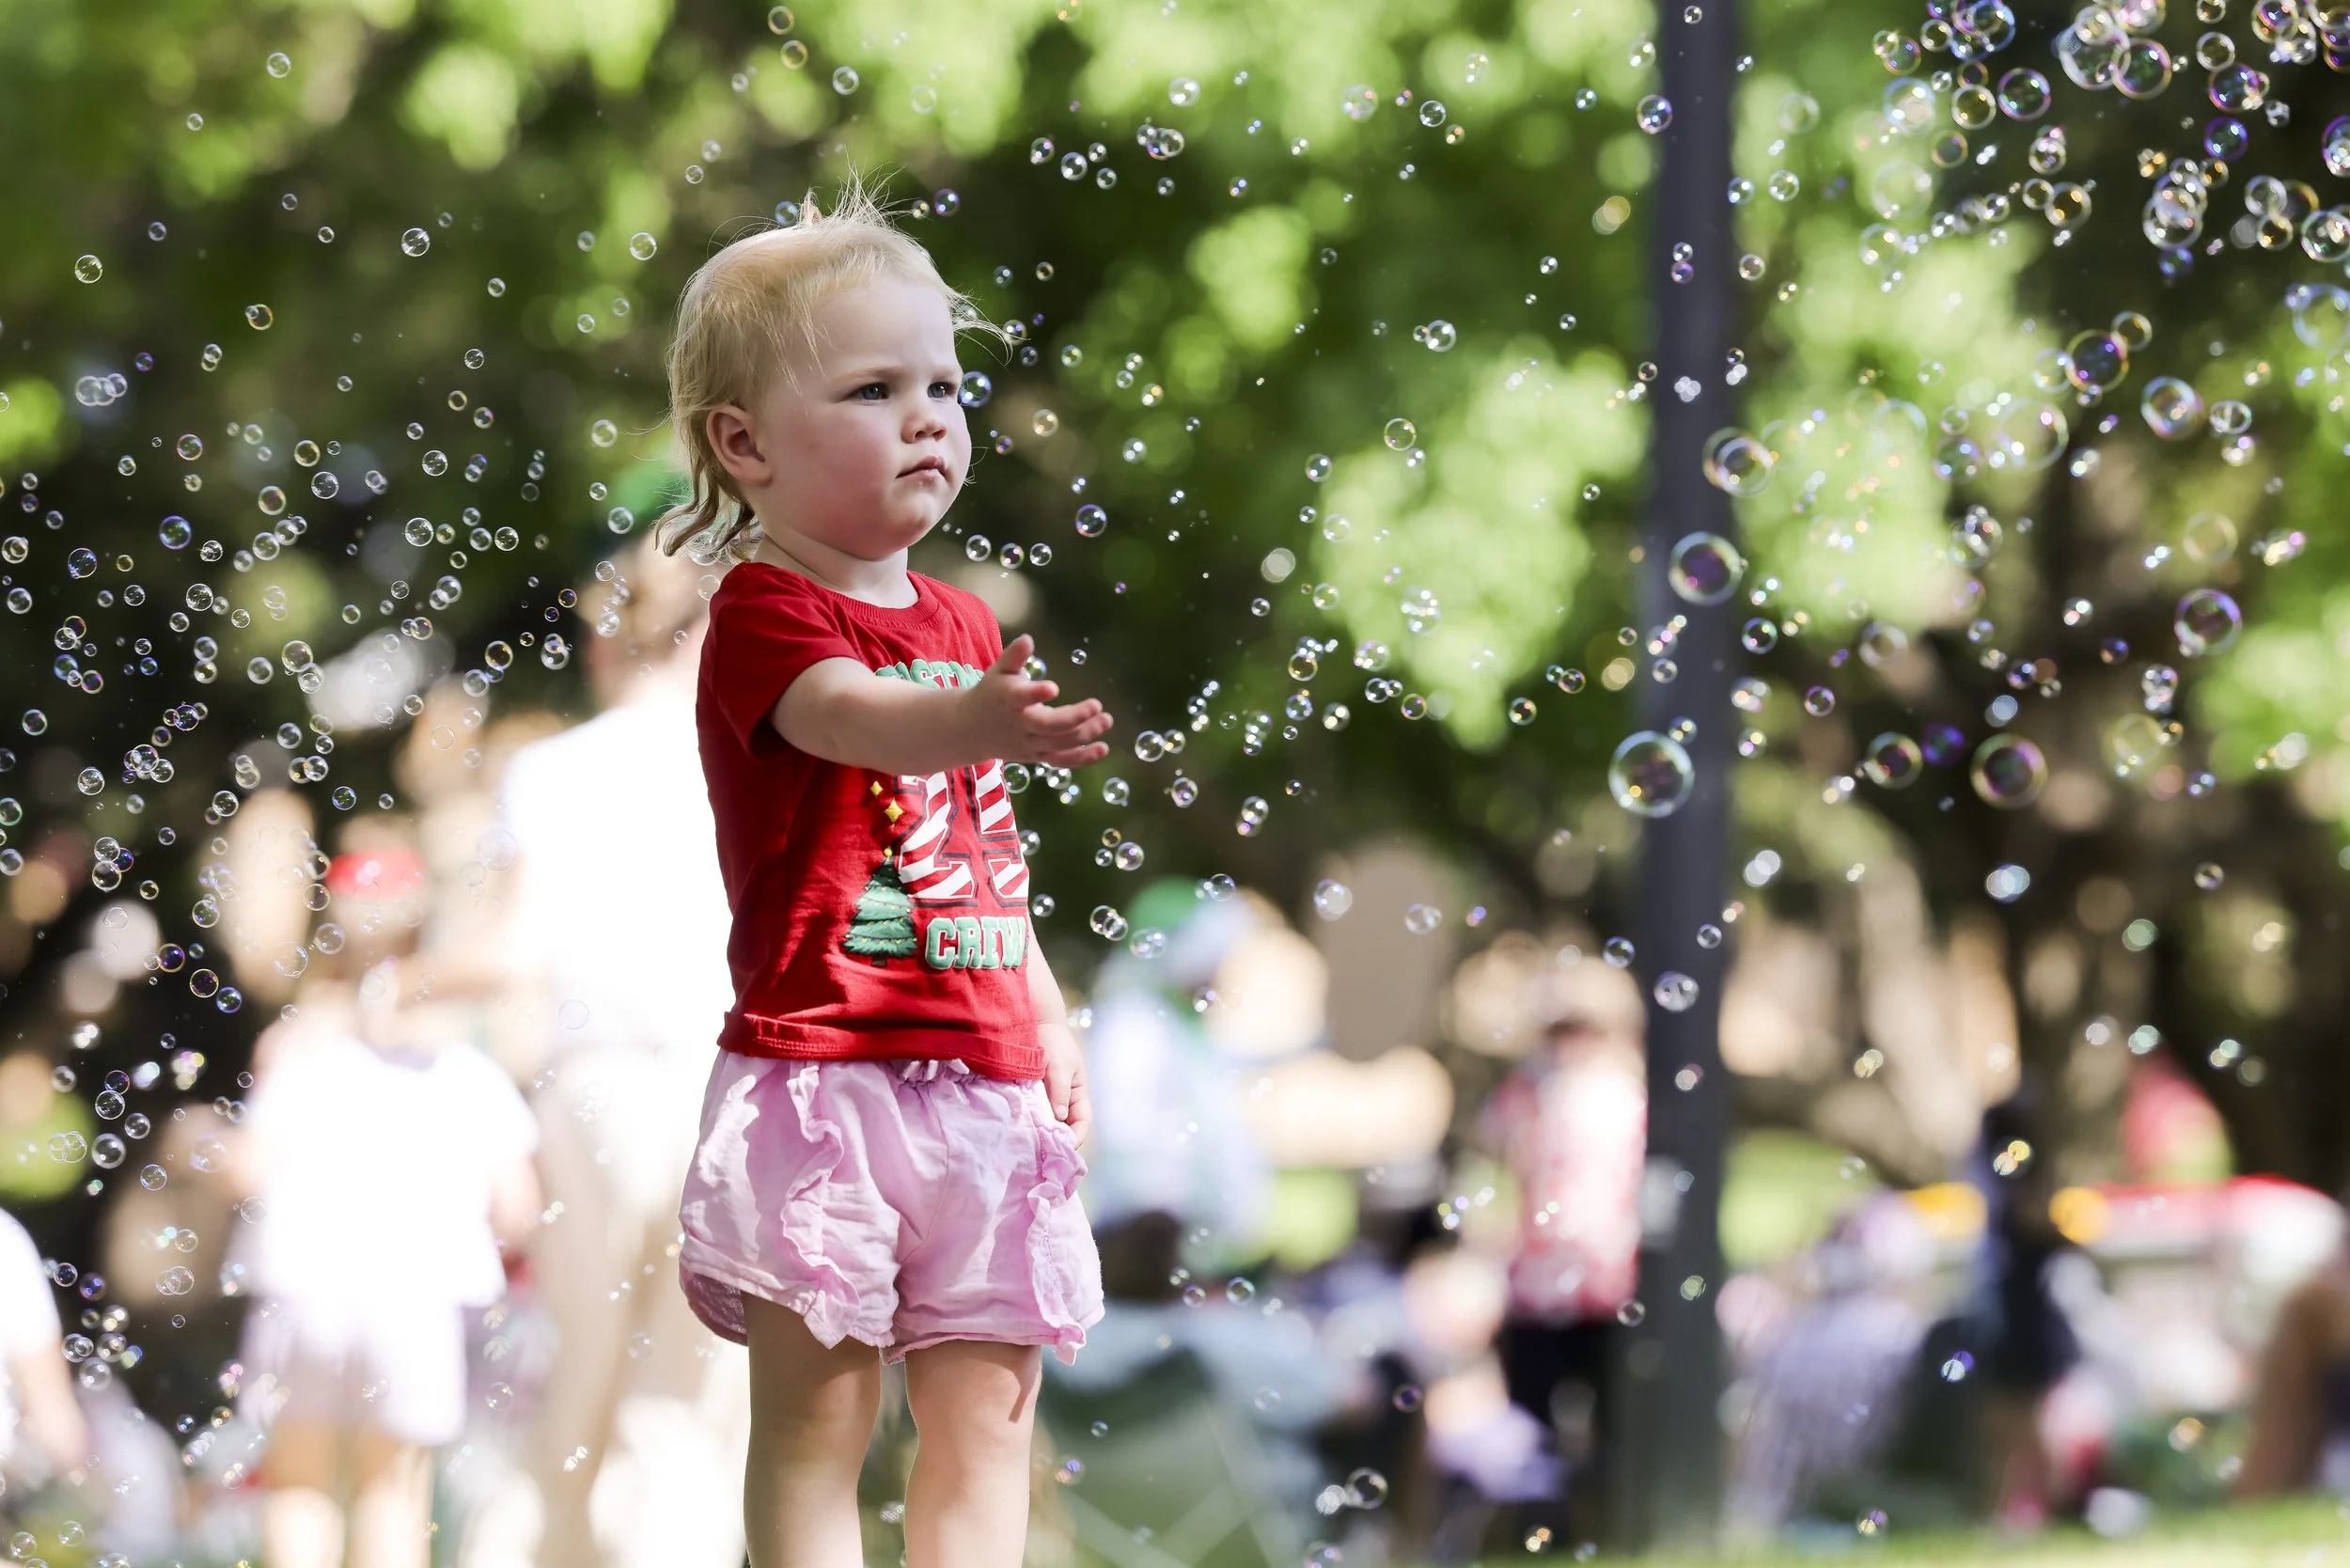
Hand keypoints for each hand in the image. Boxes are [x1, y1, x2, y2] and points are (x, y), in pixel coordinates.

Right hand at [967, 635, 1112, 766]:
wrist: (971, 730)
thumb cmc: (992, 693)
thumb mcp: (998, 671)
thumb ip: (1014, 656)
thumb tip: (1028, 639)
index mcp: (1008, 700)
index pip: (1020, 698)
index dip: (1035, 693)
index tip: (1053, 687)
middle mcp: (1019, 724)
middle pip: (1047, 726)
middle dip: (1074, 718)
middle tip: (1097, 705)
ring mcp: (1028, 743)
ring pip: (1059, 744)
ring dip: (1085, 734)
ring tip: (1107, 720)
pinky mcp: (1036, 757)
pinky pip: (1061, 761)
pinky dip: (1082, 758)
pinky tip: (1103, 749)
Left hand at [1041, 1022, 1090, 1150]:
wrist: (1034, 1022)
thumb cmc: (1052, 1041)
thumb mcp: (1059, 1066)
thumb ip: (1059, 1091)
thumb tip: (1060, 1117)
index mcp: (1078, 1092)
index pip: (1083, 1121)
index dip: (1077, 1136)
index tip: (1063, 1148)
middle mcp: (1064, 1098)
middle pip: (1066, 1127)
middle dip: (1059, 1141)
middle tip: (1044, 1155)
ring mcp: (1048, 1097)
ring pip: (1049, 1122)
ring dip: (1042, 1134)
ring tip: (1031, 1148)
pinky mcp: (1031, 1094)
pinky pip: (1034, 1113)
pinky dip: (1030, 1123)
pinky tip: (1019, 1131)